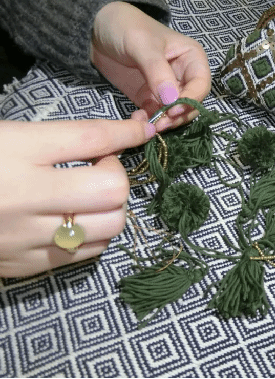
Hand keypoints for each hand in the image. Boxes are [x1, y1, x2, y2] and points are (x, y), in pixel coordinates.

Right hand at [0, 119, 155, 277]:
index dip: (125, 132)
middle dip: (117, 175)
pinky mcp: (23, 265)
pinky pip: (86, 254)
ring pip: (109, 226)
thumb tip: (115, 136)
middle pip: (112, 189)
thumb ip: (57, 138)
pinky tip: (78, 222)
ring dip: (112, 207)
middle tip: (100, 168)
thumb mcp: (7, 135)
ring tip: (90, 197)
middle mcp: (24, 196)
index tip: (141, 128)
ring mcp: (24, 237)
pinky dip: (95, 235)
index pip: (90, 138)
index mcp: (15, 150)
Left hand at [91, 1, 211, 131]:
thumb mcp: (142, 45)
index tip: (172, 111)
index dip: (191, 100)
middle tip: (160, 124)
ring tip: (147, 125)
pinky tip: (136, 120)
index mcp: (192, 58)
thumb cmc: (125, 27)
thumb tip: (172, 100)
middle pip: (191, 104)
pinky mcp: (151, 99)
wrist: (96, 29)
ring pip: (176, 114)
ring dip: (165, 123)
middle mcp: (185, 76)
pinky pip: (157, 116)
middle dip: (178, 116)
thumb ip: (157, 71)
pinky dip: (149, 122)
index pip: (201, 85)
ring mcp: (168, 89)